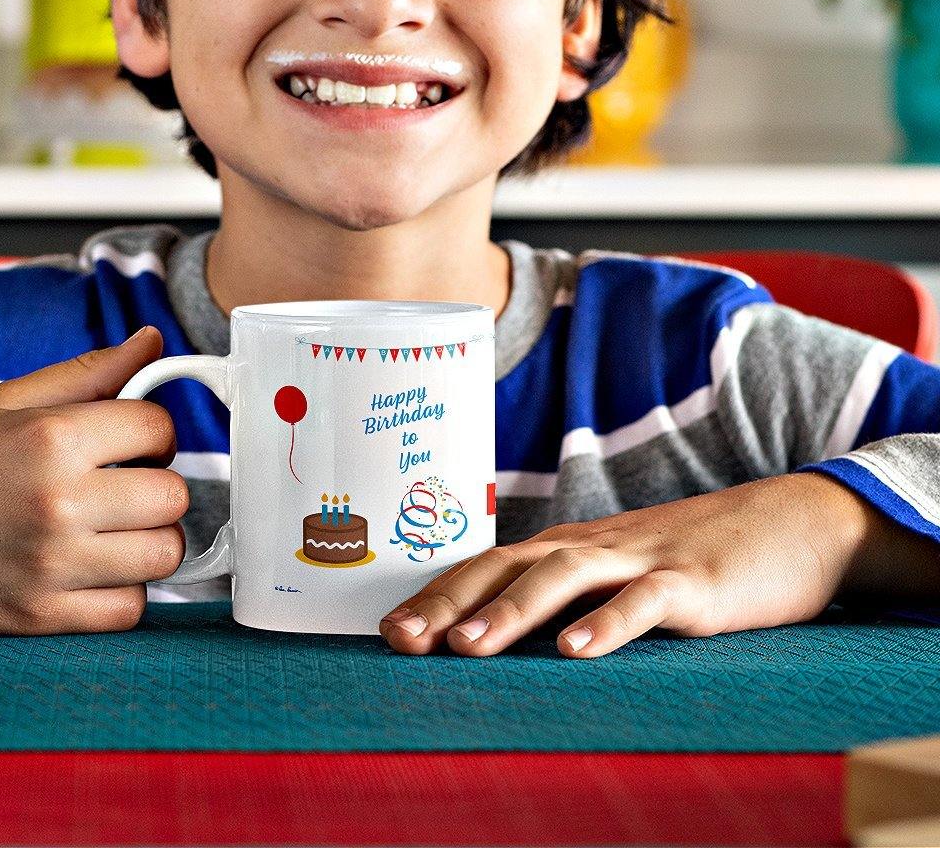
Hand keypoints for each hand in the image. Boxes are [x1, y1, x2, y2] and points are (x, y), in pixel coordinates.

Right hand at [0, 326, 187, 633]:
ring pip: (162, 555)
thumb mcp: (4, 400)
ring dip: (147, 539)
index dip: (151, 430)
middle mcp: (57, 502)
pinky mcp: (37, 619)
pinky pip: (128, 611)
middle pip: (173, 495)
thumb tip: (152, 340)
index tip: (128, 439)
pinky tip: (92, 568)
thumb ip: (88, 372)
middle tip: (121, 483)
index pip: (159, 427)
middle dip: (156, 484)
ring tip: (110, 526)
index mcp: (50, 437)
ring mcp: (49, 566)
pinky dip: (122, 592)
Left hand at [379, 471, 890, 658]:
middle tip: (400, 639)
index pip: (487, 567)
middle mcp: (591, 546)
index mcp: (567, 547)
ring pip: (563, 577)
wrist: (788, 522)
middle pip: (507, 566)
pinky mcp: (691, 581)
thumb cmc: (689, 558)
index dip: (437, 596)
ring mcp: (640, 559)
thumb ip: (568, 599)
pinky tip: (575, 651)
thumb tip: (501, 637)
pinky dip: (608, 624)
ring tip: (465, 647)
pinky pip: (645, 602)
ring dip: (510, 612)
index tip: (387, 630)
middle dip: (449, 602)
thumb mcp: (619, 576)